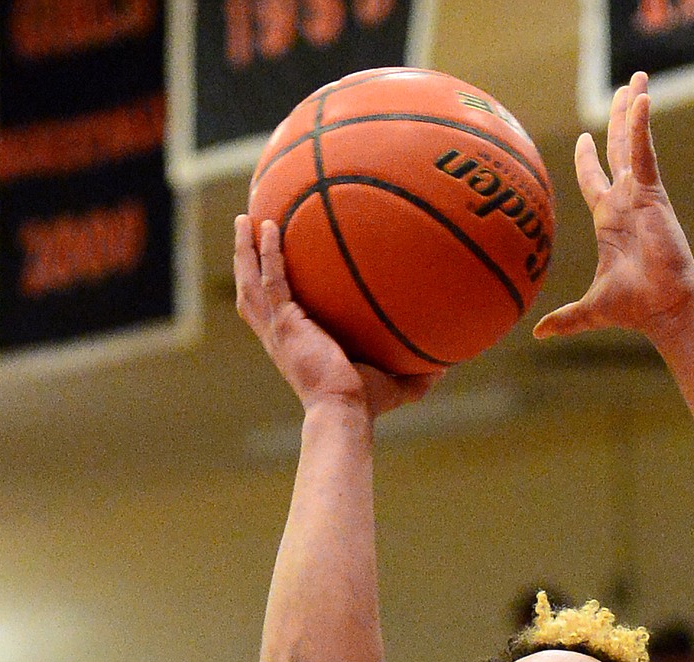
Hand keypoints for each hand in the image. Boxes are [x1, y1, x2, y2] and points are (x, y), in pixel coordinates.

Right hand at [234, 216, 442, 420]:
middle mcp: (280, 336)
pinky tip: (271, 227)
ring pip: (251, 282)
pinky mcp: (285, 325)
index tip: (271, 261)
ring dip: (244, 251)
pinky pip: (273, 281)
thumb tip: (450, 363)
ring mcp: (279, 330)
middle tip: (246, 227)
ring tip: (244, 219)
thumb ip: (418, 372)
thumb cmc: (365, 404)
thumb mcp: (394, 383)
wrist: (346, 412)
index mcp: (295, 344)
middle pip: (251, 290)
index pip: (275, 308)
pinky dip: (269, 254)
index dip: (268, 285)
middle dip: (245, 259)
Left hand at [533, 71, 693, 347]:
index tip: (583, 139)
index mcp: (610, 221)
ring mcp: (640, 194)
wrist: (662, 306)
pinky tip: (642, 100)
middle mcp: (625, 202)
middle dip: (618, 120)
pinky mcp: (652, 193)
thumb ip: (564, 318)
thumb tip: (536, 334)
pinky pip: (644, 152)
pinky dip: (641, 127)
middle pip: (618, 150)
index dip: (588, 160)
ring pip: (632, 142)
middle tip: (622, 89)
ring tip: (636, 79)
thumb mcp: (589, 308)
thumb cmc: (633, 308)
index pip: (595, 181)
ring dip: (633, 110)